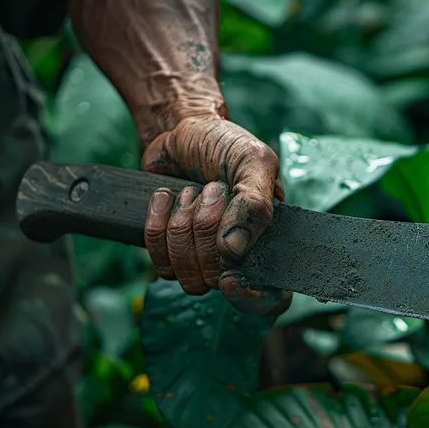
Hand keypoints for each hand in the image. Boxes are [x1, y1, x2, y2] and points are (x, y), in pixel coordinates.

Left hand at [141, 114, 291, 316]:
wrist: (182, 128)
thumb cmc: (225, 144)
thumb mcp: (252, 161)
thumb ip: (254, 203)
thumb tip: (235, 250)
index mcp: (270, 240)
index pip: (271, 299)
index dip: (252, 299)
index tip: (230, 278)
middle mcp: (238, 256)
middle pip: (217, 277)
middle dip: (206, 229)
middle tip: (212, 189)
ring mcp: (203, 256)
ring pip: (186, 274)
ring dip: (182, 225)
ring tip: (191, 190)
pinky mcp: (171, 251)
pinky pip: (159, 263)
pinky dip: (157, 226)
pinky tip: (165, 196)